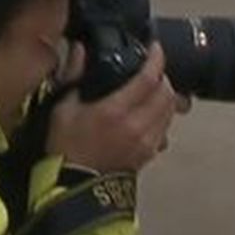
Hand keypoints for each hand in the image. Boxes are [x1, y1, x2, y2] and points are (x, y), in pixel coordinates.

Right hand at [46, 42, 181, 173]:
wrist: (73, 187)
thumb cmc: (66, 145)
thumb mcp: (64, 108)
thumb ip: (74, 75)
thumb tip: (80, 48)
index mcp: (115, 111)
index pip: (148, 78)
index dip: (156, 59)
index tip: (155, 47)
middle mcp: (137, 125)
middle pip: (166, 93)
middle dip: (163, 76)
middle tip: (151, 69)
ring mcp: (147, 142)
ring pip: (170, 111)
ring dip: (166, 96)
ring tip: (152, 89)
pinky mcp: (149, 154)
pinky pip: (165, 128)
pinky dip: (163, 115)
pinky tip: (149, 113)